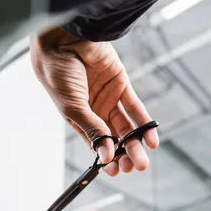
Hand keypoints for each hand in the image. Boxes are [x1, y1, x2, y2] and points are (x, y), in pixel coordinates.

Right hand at [30, 27, 158, 175]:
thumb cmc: (58, 73)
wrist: (65, 38)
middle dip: (125, 154)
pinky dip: (144, 123)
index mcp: (78, 120)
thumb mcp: (73, 107)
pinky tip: (151, 138)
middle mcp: (95, 112)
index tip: (116, 172)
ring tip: (143, 159)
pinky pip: (135, 108)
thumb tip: (106, 155)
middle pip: (114, 139)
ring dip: (136, 143)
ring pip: (126, 127)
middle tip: (134, 167)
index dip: (107, 159)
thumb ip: (92, 130)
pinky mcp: (121, 85)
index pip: (96, 145)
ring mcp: (108, 99)